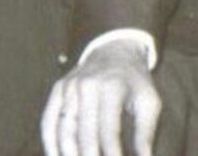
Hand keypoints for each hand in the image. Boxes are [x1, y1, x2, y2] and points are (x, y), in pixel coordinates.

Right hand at [42, 39, 160, 155]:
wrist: (115, 51)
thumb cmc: (135, 82)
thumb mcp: (149, 101)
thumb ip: (146, 132)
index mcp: (113, 87)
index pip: (109, 129)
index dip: (112, 154)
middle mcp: (88, 85)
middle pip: (84, 132)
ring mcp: (69, 87)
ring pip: (63, 129)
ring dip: (68, 154)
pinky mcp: (58, 90)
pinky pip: (48, 122)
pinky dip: (50, 144)